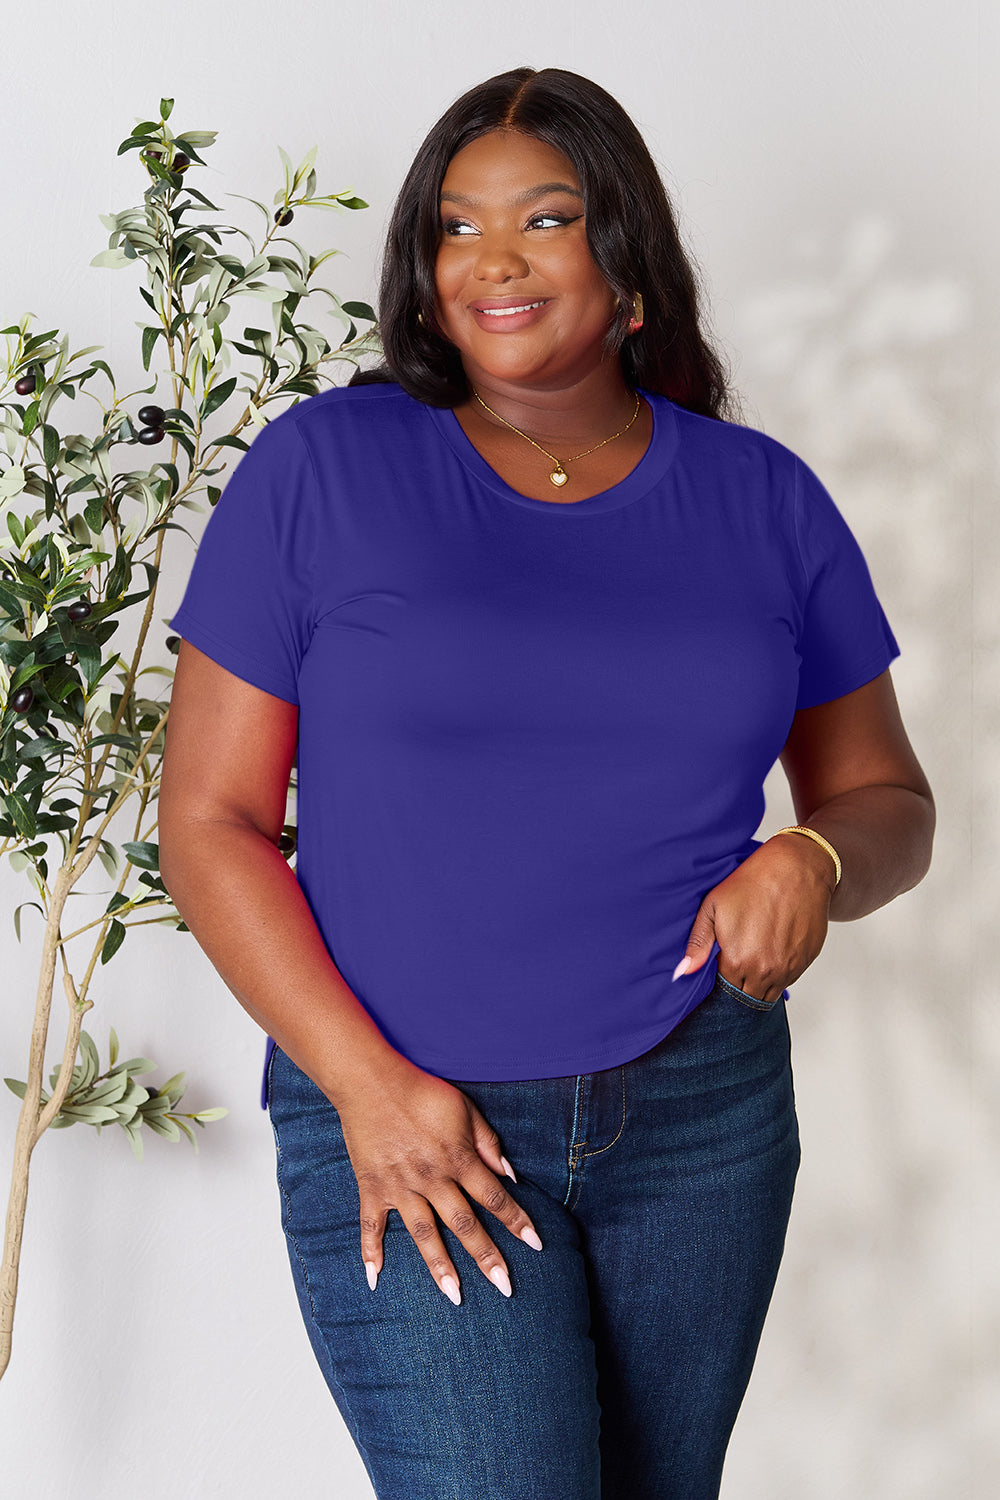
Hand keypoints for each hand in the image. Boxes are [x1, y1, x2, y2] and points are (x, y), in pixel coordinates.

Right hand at [334, 1059, 543, 1305]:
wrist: (372, 1081)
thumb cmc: (423, 1092)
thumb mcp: (466, 1109)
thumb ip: (488, 1143)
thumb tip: (510, 1175)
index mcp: (458, 1159)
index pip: (495, 1197)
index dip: (517, 1220)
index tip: (536, 1245)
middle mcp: (432, 1179)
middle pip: (464, 1224)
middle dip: (487, 1256)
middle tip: (505, 1287)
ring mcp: (400, 1186)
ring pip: (424, 1234)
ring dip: (440, 1267)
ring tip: (455, 1296)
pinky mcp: (373, 1187)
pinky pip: (371, 1225)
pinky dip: (370, 1252)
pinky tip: (374, 1279)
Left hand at [674, 834, 835, 1004]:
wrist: (797, 868)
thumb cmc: (753, 882)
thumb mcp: (713, 907)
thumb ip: (698, 943)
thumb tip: (682, 972)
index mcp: (738, 961)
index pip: (724, 991)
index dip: (719, 982)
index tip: (719, 969)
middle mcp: (765, 971)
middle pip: (747, 997)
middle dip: (738, 987)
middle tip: (735, 962)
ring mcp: (789, 968)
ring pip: (769, 993)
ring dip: (759, 982)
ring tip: (753, 954)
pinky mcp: (806, 960)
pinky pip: (789, 979)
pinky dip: (778, 972)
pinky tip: (771, 948)